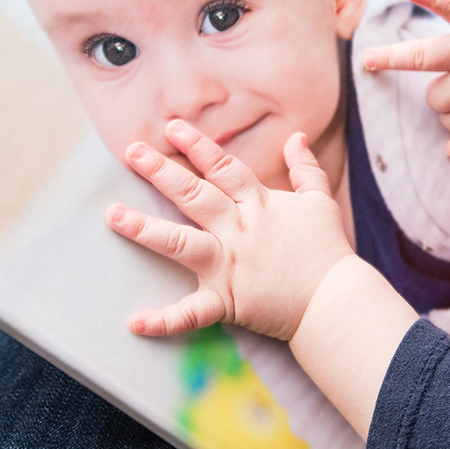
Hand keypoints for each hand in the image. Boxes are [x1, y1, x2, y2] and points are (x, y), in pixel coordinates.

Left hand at [110, 120, 354, 340]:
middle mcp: (238, 231)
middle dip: (161, 171)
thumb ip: (305, 167)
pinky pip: (191, 313)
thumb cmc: (328, 251)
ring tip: (114, 216)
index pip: (222, 168)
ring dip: (145, 229)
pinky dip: (164, 320)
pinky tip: (134, 321)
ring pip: (180, 243)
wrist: (336, 300)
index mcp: (258, 205)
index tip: (171, 127)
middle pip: (194, 195)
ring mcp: (229, 266)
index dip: (197, 146)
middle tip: (131, 152)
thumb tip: (296, 137)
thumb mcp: (320, 201)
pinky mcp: (227, 301)